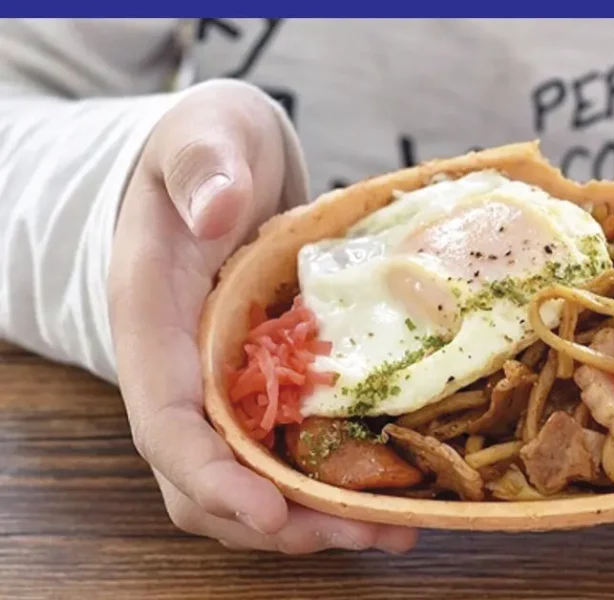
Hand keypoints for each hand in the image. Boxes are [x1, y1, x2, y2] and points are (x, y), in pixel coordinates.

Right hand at [108, 80, 416, 552]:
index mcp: (154, 321)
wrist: (222, 159)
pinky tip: (399, 489)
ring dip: (318, 517)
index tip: (272, 514)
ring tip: (399, 529)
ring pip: (252, 480)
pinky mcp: (269, 382)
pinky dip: (337, 481)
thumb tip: (218, 210)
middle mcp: (184, 369)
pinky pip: (291, 449)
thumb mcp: (205, 131)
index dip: (214, 479)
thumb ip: (202, 164)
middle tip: (369, 533)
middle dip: (280, 522)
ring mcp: (226, 381)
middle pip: (208, 480)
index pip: (167, 424)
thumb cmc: (208, 143)